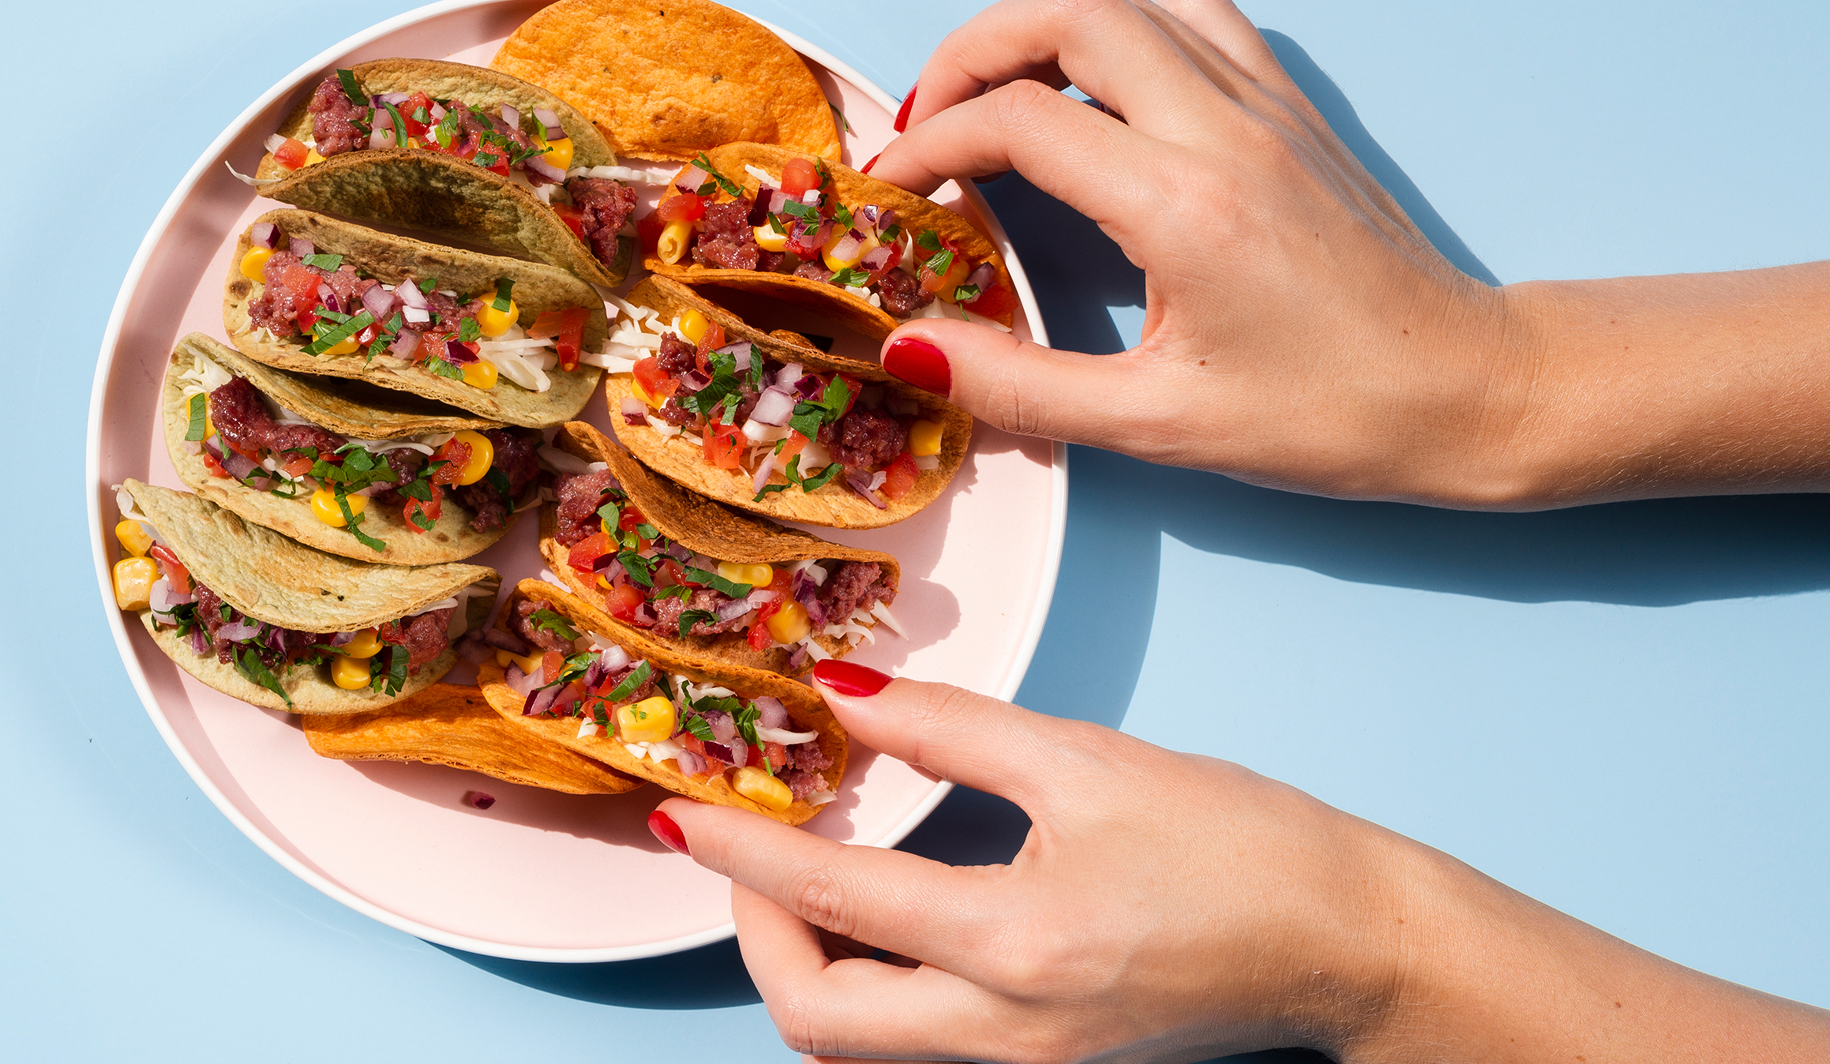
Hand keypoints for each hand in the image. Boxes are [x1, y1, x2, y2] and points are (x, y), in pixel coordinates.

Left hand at [658, 664, 1412, 1061]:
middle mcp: (1006, 1035)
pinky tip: (882, 916)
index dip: (742, 852)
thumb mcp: (1091, 760)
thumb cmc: (1244, 846)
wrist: (1348, 944)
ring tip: (805, 876)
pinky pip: (914, 1044)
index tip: (683, 810)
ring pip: (860, 1047)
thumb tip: (843, 697)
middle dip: (758, 939)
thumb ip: (953, 727)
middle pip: (818, 1024)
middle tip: (750, 852)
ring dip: (808, 967)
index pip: (836, 905)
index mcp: (1019, 948)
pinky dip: (869, 985)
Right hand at [869, 0, 1829, 508]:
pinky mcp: (1292, 106)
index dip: (930, 142)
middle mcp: (1226, 128)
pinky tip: (1094, 80)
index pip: (1020, 121)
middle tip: (923, 116)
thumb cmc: (1330, 416)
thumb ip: (1022, 386)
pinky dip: (1123, 21)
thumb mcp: (1159, 426)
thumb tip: (910, 347)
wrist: (1467, 388)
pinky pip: (1194, 14)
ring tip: (994, 88)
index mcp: (1186, 206)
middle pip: (1069, 10)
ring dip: (1044, 21)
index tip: (890, 188)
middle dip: (971, 50)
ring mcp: (1267, 103)